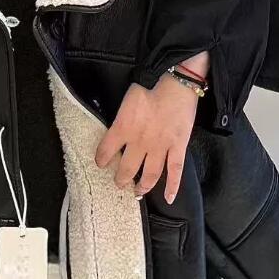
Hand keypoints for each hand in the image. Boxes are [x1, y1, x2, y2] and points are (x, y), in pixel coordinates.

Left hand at [95, 58, 206, 203]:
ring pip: (149, 175)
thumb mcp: (127, 100)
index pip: (105, 151)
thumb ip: (122, 118)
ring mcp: (160, 147)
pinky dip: (172, 187)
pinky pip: (175, 171)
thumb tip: (120, 127)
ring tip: (137, 193)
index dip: (101, 159)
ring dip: (141, 187)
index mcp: (123, 128)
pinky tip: (168, 198)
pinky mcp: (178, 147)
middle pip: (126, 169)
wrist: (175, 80)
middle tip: (119, 183)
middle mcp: (139, 142)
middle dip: (120, 179)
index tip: (101, 163)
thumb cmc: (150, 83)